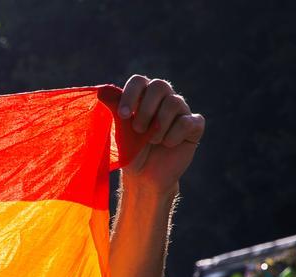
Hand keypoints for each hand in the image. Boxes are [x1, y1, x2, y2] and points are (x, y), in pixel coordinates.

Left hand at [117, 75, 204, 195]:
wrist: (144, 176)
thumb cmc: (130, 151)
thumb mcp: (118, 132)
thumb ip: (114, 111)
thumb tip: (101, 92)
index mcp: (143, 96)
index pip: (139, 80)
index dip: (131, 94)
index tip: (123, 115)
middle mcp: (164, 99)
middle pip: (160, 85)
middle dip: (146, 110)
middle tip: (138, 130)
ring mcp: (181, 111)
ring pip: (175, 102)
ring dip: (159, 126)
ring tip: (152, 141)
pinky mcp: (194, 126)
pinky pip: (188, 122)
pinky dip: (174, 136)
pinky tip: (168, 144)